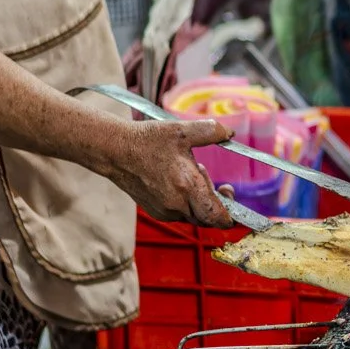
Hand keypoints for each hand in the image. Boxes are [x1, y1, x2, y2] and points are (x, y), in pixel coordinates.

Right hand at [101, 118, 235, 226]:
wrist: (115, 152)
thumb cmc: (147, 141)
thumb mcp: (181, 131)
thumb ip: (210, 132)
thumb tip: (229, 134)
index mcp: (187, 187)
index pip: (217, 217)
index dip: (231, 216)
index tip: (234, 204)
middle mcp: (176, 204)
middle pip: (208, 218)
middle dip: (216, 203)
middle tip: (217, 183)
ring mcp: (164, 211)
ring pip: (193, 215)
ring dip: (200, 200)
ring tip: (192, 174)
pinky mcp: (155, 211)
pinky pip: (179, 213)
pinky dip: (186, 202)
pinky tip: (178, 181)